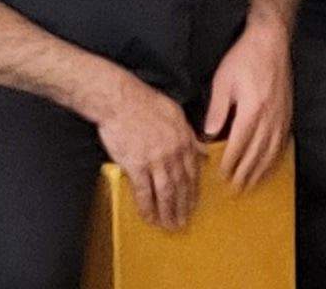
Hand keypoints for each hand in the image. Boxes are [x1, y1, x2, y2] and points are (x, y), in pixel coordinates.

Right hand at [92, 76, 200, 231]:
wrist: (121, 101)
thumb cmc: (147, 103)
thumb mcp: (177, 115)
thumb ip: (191, 136)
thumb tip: (204, 151)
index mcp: (185, 141)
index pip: (193, 171)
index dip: (193, 190)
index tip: (194, 203)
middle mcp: (174, 153)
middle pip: (182, 185)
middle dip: (184, 206)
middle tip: (184, 222)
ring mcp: (155, 160)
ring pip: (166, 192)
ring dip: (169, 211)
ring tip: (170, 226)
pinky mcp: (136, 165)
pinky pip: (144, 191)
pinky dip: (147, 207)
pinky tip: (149, 218)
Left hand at [202, 20, 292, 191]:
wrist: (271, 42)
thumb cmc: (243, 59)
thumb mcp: (223, 82)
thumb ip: (217, 110)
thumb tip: (209, 136)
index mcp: (252, 109)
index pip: (240, 144)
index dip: (231, 163)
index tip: (221, 178)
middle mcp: (270, 116)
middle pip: (258, 152)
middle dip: (246, 173)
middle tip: (235, 190)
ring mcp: (282, 115)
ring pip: (272, 149)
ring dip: (262, 169)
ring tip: (252, 184)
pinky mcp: (288, 111)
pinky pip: (283, 140)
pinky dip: (276, 156)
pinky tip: (270, 165)